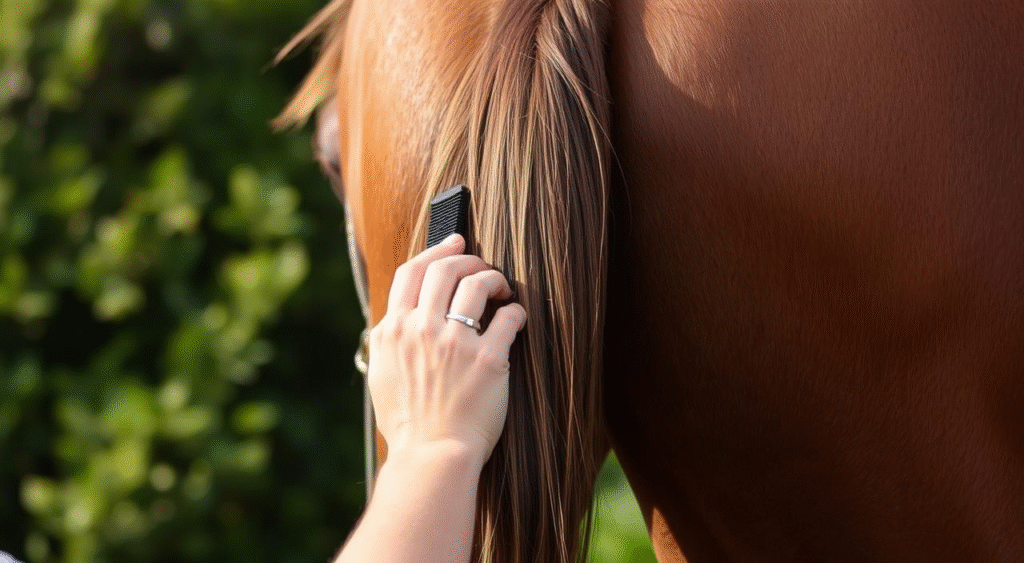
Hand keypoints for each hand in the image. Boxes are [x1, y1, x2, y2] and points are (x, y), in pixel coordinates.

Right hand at [367, 234, 526, 465]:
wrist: (431, 457)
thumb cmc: (408, 426)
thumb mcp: (382, 378)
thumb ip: (390, 344)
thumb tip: (399, 323)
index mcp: (392, 332)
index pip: (411, 273)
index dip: (435, 250)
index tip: (454, 242)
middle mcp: (420, 330)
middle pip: (445, 268)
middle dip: (468, 258)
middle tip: (482, 265)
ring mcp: (454, 343)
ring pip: (476, 282)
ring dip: (494, 278)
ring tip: (502, 290)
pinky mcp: (488, 359)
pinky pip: (509, 318)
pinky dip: (517, 312)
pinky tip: (518, 318)